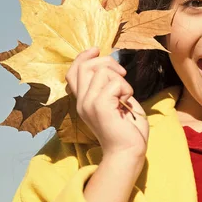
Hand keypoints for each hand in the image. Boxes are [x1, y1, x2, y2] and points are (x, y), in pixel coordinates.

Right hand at [65, 47, 148, 161]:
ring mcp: (88, 104)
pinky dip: (126, 89)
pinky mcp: (99, 106)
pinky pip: (114, 83)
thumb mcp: (116, 102)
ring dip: (121, 80)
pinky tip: (126, 104)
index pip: (73, 71)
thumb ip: (110, 86)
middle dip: (107, 62)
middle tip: (122, 74)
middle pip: (85, 66)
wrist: (128, 151)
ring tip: (125, 97)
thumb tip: (112, 67)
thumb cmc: (127, 129)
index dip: (83, 57)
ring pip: (101, 72)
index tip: (96, 50)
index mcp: (83, 100)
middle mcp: (81, 101)